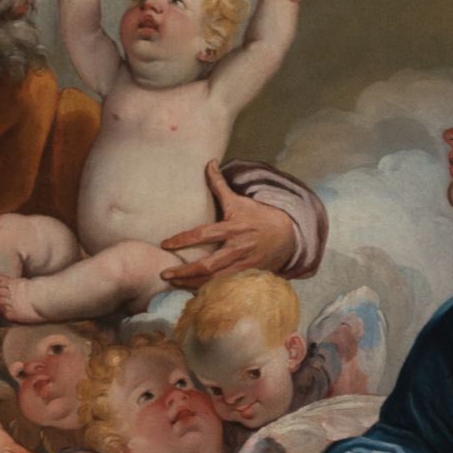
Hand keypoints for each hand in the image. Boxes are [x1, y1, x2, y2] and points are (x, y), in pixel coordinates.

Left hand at [160, 168, 297, 287]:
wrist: (288, 236)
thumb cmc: (258, 217)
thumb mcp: (239, 201)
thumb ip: (220, 185)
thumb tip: (209, 162)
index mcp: (233, 228)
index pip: (203, 234)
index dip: (183, 240)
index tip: (165, 244)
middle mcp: (238, 248)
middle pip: (208, 265)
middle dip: (184, 271)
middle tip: (164, 273)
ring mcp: (244, 265)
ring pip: (215, 280)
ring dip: (192, 284)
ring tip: (173, 284)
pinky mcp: (248, 277)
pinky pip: (225, 286)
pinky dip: (208, 290)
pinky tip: (191, 290)